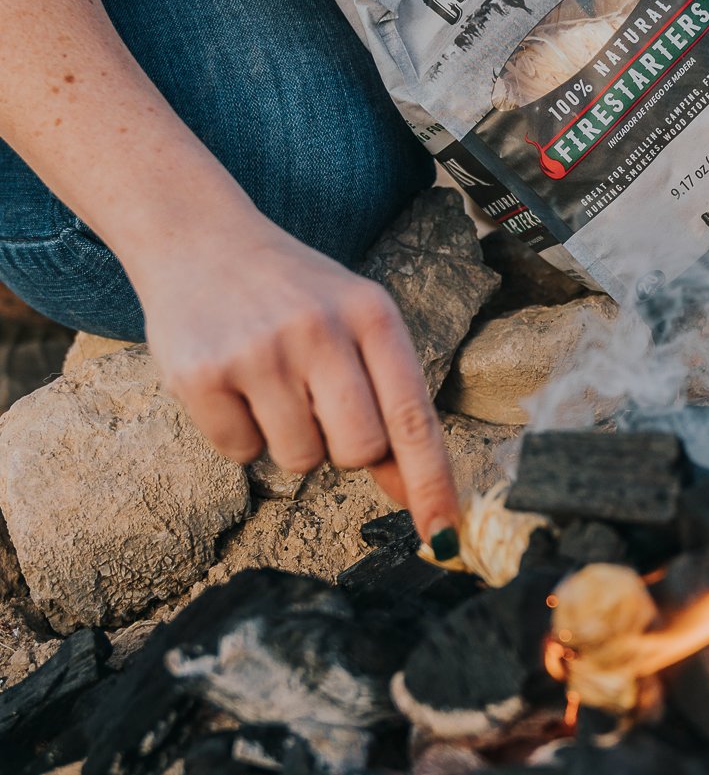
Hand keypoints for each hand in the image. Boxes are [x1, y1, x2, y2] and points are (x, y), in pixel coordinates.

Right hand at [133, 213, 457, 540]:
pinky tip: (232, 384)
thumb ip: (389, 397)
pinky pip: (240, 453)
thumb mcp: (354, 321)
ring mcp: (258, 351)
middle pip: (358, 450)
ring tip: (270, 382)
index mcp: (371, 314)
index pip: (413, 417)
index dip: (432, 484)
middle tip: (317, 403)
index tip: (444, 538)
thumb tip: (417, 491)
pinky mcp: (201, 374)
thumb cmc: (293, 292)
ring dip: (289, 440)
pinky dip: (239, 433)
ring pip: (300, 460)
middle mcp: (319, 329)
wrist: (197, 236)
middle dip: (344, 448)